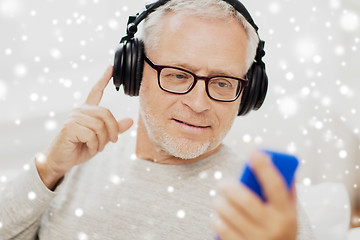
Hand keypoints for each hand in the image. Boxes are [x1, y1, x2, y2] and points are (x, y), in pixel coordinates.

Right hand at [36, 66, 132, 188]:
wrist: (61, 161)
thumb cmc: (80, 148)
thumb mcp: (101, 139)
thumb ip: (114, 129)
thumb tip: (131, 120)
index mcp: (87, 111)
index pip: (96, 91)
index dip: (104, 79)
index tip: (111, 67)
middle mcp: (80, 110)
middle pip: (106, 113)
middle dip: (113, 130)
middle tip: (113, 142)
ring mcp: (74, 117)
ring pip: (100, 126)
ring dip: (102, 142)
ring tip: (96, 147)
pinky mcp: (70, 127)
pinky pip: (92, 135)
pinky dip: (94, 145)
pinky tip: (89, 148)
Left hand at [212, 152, 297, 239]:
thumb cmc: (280, 231)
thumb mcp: (289, 214)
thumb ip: (286, 192)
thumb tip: (280, 163)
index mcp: (286, 214)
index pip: (276, 186)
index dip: (265, 167)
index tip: (254, 152)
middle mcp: (273, 227)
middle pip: (245, 200)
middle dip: (229, 187)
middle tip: (222, 183)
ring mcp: (257, 239)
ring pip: (230, 214)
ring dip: (219, 203)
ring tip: (218, 201)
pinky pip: (222, 229)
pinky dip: (216, 220)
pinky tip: (217, 218)